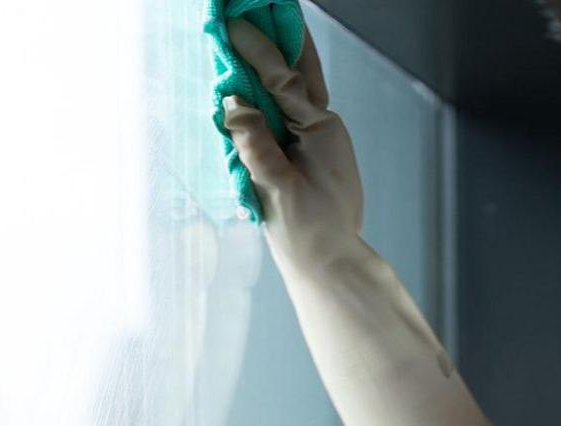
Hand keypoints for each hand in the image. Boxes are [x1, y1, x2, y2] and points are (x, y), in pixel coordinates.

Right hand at [219, 18, 363, 276]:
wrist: (328, 266)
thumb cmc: (310, 233)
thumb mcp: (280, 188)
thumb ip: (256, 145)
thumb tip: (232, 105)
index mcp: (320, 130)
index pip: (283, 80)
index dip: (257, 49)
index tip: (233, 24)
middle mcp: (319, 127)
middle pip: (294, 71)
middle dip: (277, 39)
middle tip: (260, 7)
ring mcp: (312, 139)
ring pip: (288, 88)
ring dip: (272, 58)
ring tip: (254, 28)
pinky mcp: (300, 153)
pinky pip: (281, 112)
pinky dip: (267, 90)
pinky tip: (253, 74)